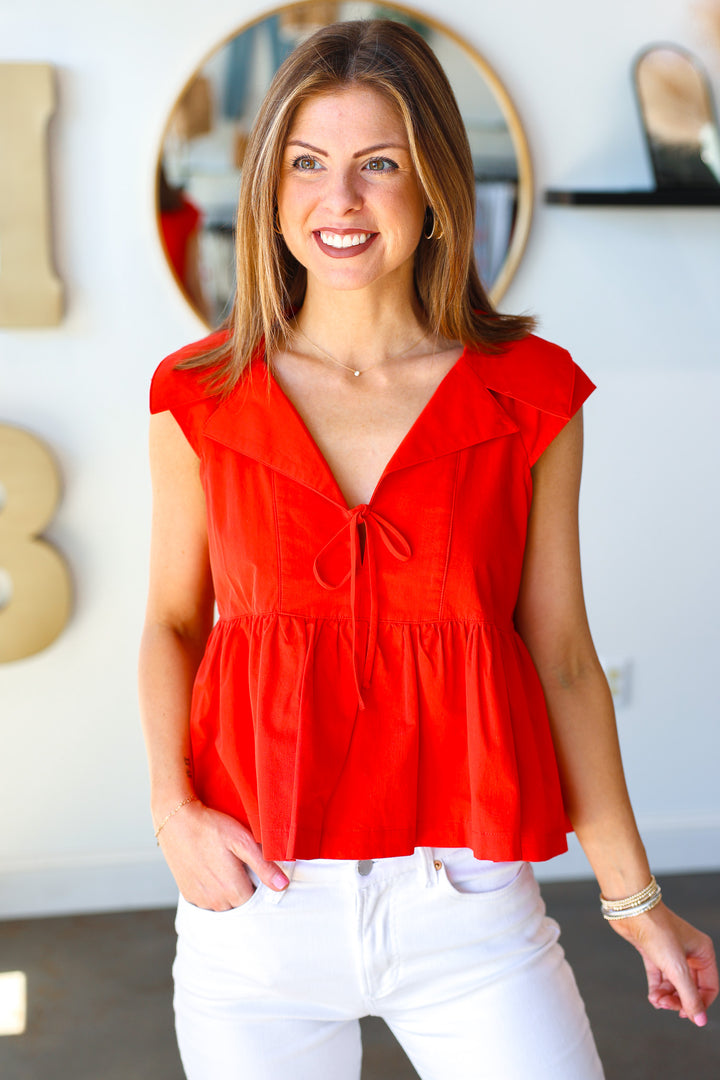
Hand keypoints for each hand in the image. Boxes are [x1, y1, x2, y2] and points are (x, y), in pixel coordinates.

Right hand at [156, 799, 288, 909]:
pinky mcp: (188, 895)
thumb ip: (264, 866)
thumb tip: (283, 886)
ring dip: (228, 891)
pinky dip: (212, 891)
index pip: (256, 900)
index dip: (258, 883)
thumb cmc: (212, 827)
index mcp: (233, 889)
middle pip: (240, 903)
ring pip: (224, 905)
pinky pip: (207, 902)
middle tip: (238, 862)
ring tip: (224, 865)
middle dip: (244, 887)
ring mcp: (200, 900)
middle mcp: (216, 901)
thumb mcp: (242, 841)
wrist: (176, 820)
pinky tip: (211, 870)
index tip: (253, 867)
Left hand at [609, 901, 717, 1025]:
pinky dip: (657, 989)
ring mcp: (670, 952)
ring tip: (657, 1001)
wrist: (631, 909)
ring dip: (667, 996)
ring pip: (674, 983)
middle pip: (690, 987)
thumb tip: (700, 1021)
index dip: (700, 1004)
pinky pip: (659, 976)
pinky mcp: (653, 952)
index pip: (709, 986)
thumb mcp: (677, 968)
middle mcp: (689, 952)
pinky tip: (653, 997)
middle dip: (679, 999)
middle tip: (667, 1006)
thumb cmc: (657, 930)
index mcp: (702, 952)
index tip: (686, 1015)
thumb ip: (689, 996)